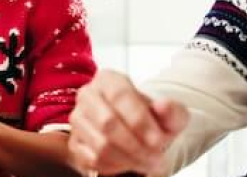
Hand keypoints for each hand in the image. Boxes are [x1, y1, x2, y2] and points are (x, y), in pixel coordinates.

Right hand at [68, 70, 188, 175]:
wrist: (141, 133)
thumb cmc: (153, 120)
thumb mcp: (171, 114)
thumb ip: (172, 109)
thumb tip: (163, 106)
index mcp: (109, 79)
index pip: (121, 96)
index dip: (140, 121)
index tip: (159, 141)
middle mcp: (88, 95)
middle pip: (107, 122)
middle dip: (136, 146)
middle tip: (156, 158)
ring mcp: (78, 120)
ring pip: (100, 145)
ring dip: (129, 159)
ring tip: (148, 163)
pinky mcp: (74, 143)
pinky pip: (93, 160)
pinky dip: (116, 167)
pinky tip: (130, 163)